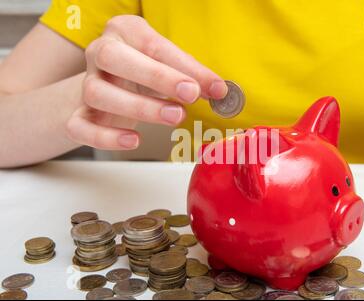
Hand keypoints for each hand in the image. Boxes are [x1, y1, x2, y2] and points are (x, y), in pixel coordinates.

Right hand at [66, 15, 227, 149]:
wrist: (112, 85)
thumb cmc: (144, 71)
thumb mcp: (169, 66)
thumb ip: (192, 75)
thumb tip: (219, 91)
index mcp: (124, 32)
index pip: (152, 46)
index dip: (183, 67)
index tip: (211, 87)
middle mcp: (100, 54)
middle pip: (113, 58)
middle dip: (155, 76)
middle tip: (190, 94)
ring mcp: (86, 85)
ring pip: (98, 93)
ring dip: (138, 107)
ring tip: (174, 116)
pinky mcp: (79, 115)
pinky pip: (80, 126)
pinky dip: (105, 137)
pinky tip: (133, 141)